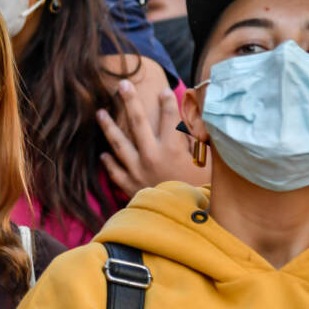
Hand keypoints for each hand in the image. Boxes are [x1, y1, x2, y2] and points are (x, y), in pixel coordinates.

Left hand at [97, 80, 209, 196]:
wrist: (183, 223)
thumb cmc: (201, 192)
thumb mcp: (208, 165)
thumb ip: (203, 142)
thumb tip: (206, 121)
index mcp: (172, 149)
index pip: (169, 118)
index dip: (167, 103)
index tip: (163, 90)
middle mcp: (151, 156)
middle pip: (138, 123)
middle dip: (130, 102)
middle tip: (122, 85)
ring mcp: (137, 171)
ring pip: (119, 144)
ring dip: (109, 127)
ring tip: (100, 113)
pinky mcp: (130, 186)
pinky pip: (115, 171)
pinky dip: (109, 162)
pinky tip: (104, 155)